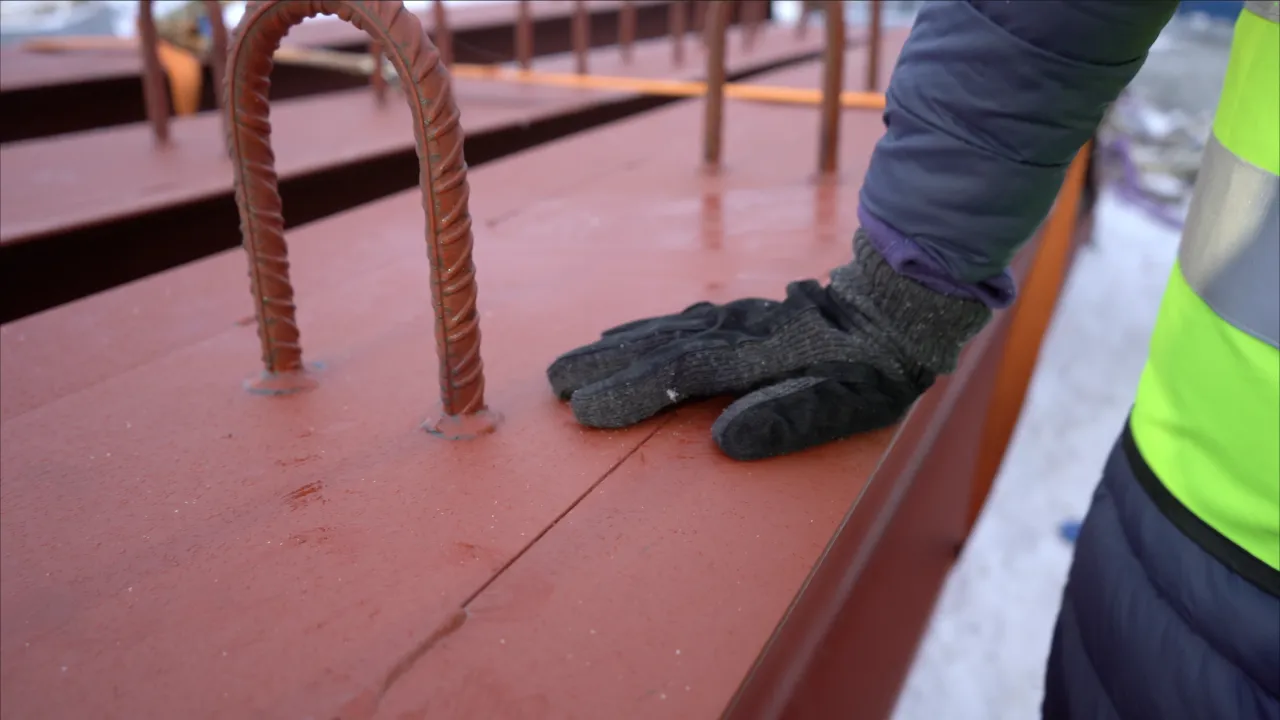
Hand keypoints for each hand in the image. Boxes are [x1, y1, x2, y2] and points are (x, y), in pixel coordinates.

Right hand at [546, 232, 990, 459]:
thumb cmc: (874, 370)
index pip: (681, 373)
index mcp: (758, 355)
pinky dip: (641, 329)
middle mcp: (737, 331)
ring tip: (568, 366)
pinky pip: (678, 320)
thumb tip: (725, 440)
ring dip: (612, 349)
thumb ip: (789, 418)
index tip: (585, 413)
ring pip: (662, 330)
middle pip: (658, 347)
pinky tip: (619, 335)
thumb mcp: (848, 403)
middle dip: (604, 367)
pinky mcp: (738, 315)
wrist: (898, 307)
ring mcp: (735, 319)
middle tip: (554, 386)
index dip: (631, 392)